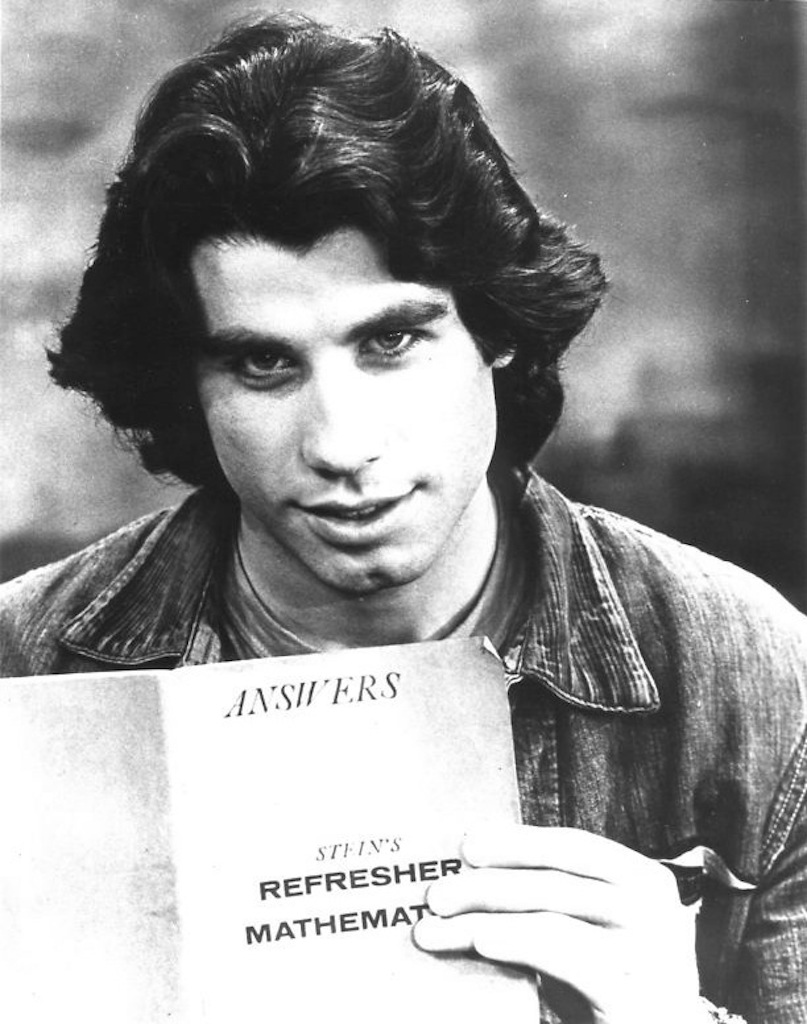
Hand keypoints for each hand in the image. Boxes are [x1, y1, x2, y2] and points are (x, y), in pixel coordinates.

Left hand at [413, 825, 708, 1023]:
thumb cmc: (619, 981)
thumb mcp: (592, 929)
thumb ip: (551, 901)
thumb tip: (473, 874)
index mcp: (643, 878)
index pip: (574, 846)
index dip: (519, 841)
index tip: (468, 843)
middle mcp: (652, 906)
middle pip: (553, 880)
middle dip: (486, 883)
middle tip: (436, 894)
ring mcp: (646, 948)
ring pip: (549, 913)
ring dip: (483, 915)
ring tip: (437, 926)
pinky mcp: (630, 991)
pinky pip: (560, 952)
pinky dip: (514, 939)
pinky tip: (480, 939)